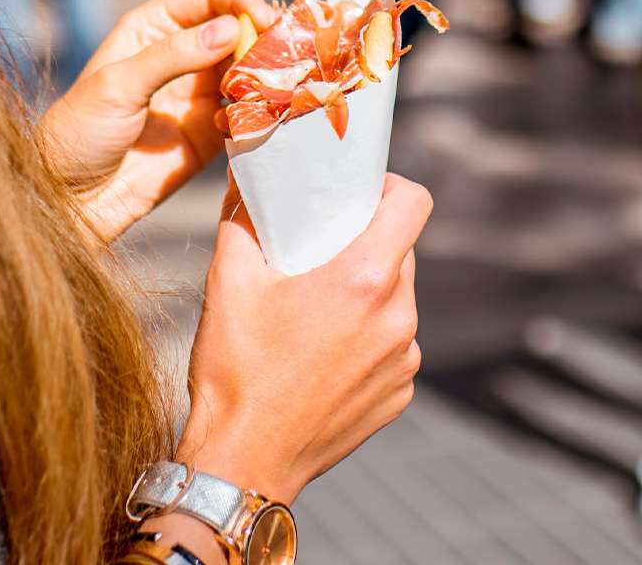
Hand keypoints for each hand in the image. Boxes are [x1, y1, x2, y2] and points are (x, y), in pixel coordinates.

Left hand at [37, 0, 278, 241]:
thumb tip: (232, 28)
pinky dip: (263, 109)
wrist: (73, 199)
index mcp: (154, 27)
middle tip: (289, 53)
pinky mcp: (212, 132)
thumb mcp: (119, 85)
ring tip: (285, 82)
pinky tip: (265, 115)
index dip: (242, 1)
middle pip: (239, 29)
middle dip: (265, 36)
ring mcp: (200, 93)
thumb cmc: (80, 131)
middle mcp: (183, 53)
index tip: (266, 19)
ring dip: (269, 72)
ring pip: (250, 69)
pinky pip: (248, 112)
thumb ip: (174, 55)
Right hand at [178, 176, 431, 502]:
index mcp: (363, 280)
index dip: (390, 187)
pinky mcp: (399, 394)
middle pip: (401, 253)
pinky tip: (324, 355)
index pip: (413, 204)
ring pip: (397, 300)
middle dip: (366, 245)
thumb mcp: (228, 281)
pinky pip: (394, 346)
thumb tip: (245, 180)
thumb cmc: (236, 370)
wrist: (244, 462)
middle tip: (320, 254)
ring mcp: (403, 361)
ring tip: (317, 312)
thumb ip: (243, 220)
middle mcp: (397, 317)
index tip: (362, 193)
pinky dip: (368, 340)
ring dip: (368, 294)